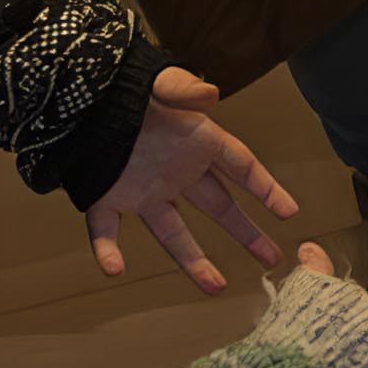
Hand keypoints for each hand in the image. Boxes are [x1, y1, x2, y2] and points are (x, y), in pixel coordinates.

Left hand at [82, 68, 302, 285]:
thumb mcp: (159, 81)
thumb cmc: (124, 85)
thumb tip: (210, 94)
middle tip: (272, 257)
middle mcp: (175, 172)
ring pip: (172, 232)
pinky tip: (114, 268)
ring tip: (216, 287)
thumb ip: (183, 87)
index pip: (240, 167)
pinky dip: (106, 249)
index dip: (266, 188)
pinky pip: (105, 229)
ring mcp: (142, 189)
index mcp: (195, 141)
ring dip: (193, 260)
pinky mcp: (105, 196)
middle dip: (246, 233)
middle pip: (219, 206)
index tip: (289, 212)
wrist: (77, 95)